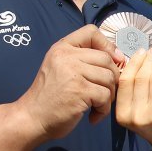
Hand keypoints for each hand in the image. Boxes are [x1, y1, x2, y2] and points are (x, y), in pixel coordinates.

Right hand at [15, 25, 123, 140]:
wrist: (32, 119)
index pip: (91, 31)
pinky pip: (105, 96)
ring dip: (108, 96)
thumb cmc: (50, 96)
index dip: (107, 44)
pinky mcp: (80, 91)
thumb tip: (119, 57)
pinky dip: (103, 109)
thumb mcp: (61, 67)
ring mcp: (73, 73)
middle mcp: (66, 56)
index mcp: (61, 48)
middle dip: (111, 78)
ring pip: (109, 78)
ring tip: (95, 105)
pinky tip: (92, 115)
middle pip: (106, 59)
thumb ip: (84, 59)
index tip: (111, 60)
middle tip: (101, 93)